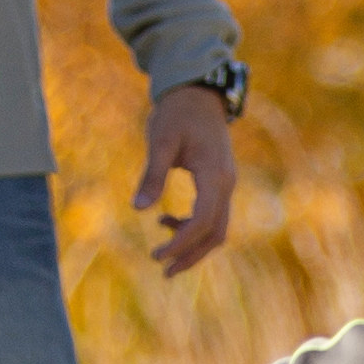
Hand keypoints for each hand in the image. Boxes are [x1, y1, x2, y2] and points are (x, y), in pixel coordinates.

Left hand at [136, 82, 239, 274]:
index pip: (203, 220)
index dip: (181, 242)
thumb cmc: (177, 113)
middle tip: (162, 270)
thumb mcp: (160, 141)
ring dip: (192, 246)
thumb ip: (152, 174)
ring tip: (161, 254)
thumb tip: (137, 208)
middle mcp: (226, 183)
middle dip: (190, 255)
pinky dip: (191, 227)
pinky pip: (211, 216)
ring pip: (217, 228)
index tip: (157, 255)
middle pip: (216, 233)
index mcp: (215, 175)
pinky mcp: (218, 183)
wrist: (197, 93)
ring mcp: (225, 184)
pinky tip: (164, 220)